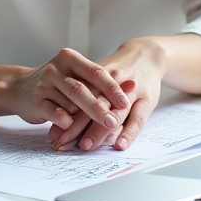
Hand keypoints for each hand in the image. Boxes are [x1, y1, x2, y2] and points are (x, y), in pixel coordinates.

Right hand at [9, 47, 130, 131]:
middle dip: (100, 108)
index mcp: (69, 58)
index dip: (112, 88)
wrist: (19, 87)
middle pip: (83, 89)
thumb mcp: (76, 76)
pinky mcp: (35, 100)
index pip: (95, 71)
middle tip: (114, 121)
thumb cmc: (56, 83)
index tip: (126, 102)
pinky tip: (73, 127)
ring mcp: (44, 84)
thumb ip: (100, 82)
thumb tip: (133, 85)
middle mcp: (56, 68)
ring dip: (85, 118)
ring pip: (70, 103)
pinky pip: (55, 113)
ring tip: (99, 129)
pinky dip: (66, 121)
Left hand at [46, 38, 166, 151]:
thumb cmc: (117, 70)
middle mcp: (113, 81)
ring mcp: (131, 90)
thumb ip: (82, 95)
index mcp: (97, 75)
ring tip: (86, 146)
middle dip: (77, 126)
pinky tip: (119, 145)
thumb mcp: (98, 76)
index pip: (78, 96)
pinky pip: (138, 118)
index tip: (53, 134)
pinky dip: (128, 133)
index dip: (65, 115)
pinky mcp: (147, 100)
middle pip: (93, 104)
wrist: (145, 55)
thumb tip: (61, 120)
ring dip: (99, 131)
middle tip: (64, 142)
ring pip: (114, 112)